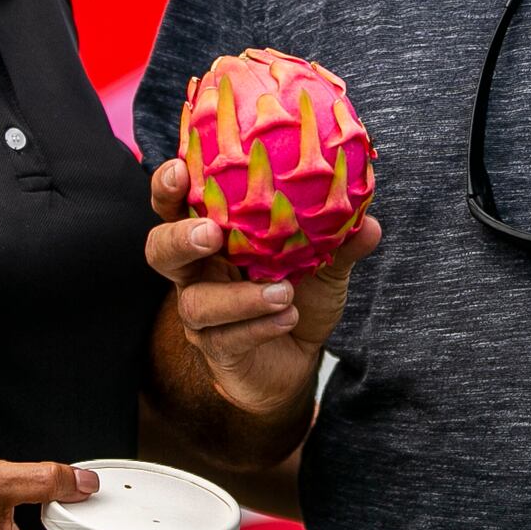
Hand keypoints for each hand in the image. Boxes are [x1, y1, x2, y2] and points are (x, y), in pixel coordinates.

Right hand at [144, 158, 381, 418]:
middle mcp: (197, 273)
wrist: (297, 359)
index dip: (168, 188)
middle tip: (210, 233)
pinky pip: (226, 339)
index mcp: (214, 238)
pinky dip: (259, 326)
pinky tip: (288, 317)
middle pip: (160, 250)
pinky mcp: (217, 351)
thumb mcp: (323, 265)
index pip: (176, 207)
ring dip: (240, 297)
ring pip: (196, 304)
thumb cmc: (298, 296)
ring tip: (283, 292)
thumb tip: (370, 222)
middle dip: (179, 238)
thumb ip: (340, 243)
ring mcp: (202, 315)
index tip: (180, 170)